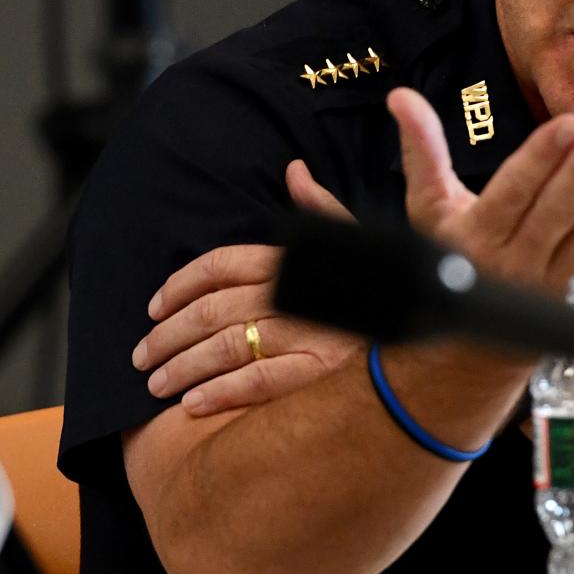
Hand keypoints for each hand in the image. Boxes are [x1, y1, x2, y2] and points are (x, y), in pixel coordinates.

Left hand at [133, 162, 362, 416]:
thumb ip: (320, 211)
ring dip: (183, 366)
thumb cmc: (385, 293)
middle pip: (215, 308)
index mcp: (299, 260)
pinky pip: (258, 381)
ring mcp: (309, 333)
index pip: (224, 263)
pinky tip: (191, 404)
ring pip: (227, 345)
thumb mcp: (359, 244)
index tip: (154, 308)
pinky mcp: (320, 372)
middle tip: (142, 355)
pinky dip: (220, 392)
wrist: (430, 348)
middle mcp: (299, 293)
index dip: (181, 284)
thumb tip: (294, 169)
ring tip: (156, 384)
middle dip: (169, 333)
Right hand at [388, 87, 573, 293]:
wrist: (472, 348)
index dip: (541, 159)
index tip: (568, 124)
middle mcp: (514, 266)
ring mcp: (552, 288)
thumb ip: (423, 150)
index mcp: (476, 237)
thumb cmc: (454, 258)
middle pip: (554, 216)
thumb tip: (401, 96)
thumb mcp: (430, 207)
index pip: (512, 194)